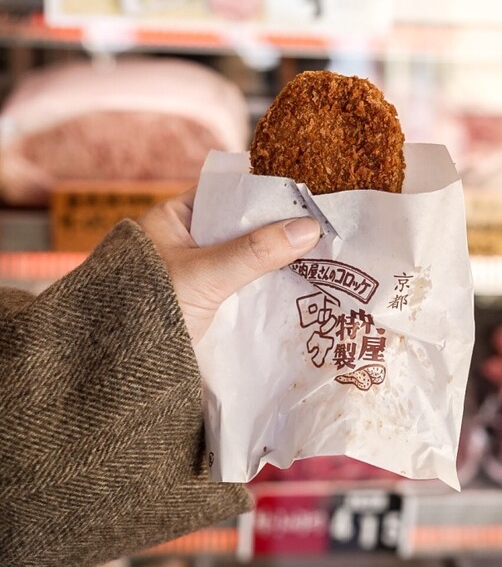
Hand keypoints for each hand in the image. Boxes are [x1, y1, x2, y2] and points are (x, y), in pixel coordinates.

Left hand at [139, 188, 319, 345]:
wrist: (116, 373)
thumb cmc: (148, 310)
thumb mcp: (205, 275)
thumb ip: (255, 251)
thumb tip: (309, 228)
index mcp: (173, 218)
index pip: (226, 193)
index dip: (264, 193)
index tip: (303, 196)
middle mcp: (185, 241)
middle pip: (240, 226)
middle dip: (276, 230)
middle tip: (320, 226)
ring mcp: (197, 273)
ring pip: (245, 257)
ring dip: (275, 260)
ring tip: (320, 254)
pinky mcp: (207, 303)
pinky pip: (243, 285)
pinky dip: (266, 286)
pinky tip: (299, 285)